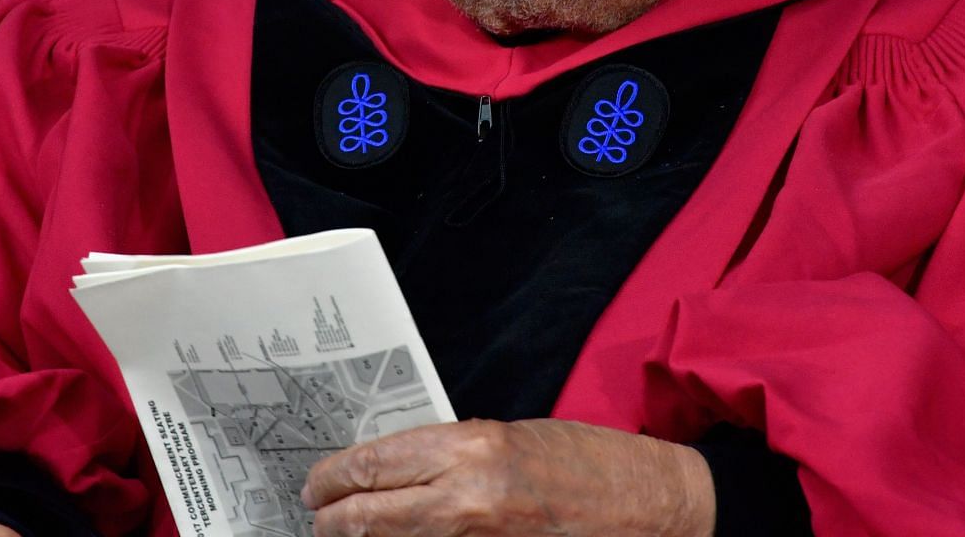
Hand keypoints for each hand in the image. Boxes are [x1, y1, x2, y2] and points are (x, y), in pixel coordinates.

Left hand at [301, 419, 714, 536]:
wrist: (648, 503)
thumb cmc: (585, 460)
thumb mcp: (509, 437)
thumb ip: (451, 454)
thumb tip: (394, 471)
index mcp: (472, 449)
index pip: (376, 465)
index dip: (335, 477)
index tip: (316, 484)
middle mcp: (469, 498)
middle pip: (371, 516)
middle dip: (334, 519)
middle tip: (317, 516)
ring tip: (346, 535)